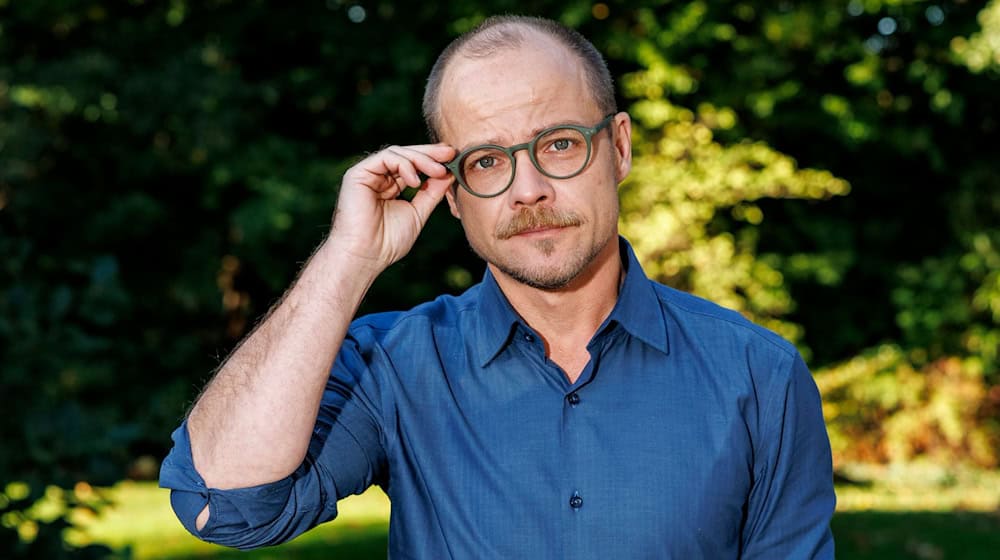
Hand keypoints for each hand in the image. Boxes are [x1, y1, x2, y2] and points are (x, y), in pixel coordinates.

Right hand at [329, 143, 455, 269]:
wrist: (366, 255)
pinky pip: (385, 158)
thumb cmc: (388, 241)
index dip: (433, 160)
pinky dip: (404, 165)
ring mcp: (368, 174)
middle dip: (430, 153)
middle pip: (406, 155)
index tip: (453, 157)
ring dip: (421, 159)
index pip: (413, 165)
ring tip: (438, 171)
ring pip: (397, 153)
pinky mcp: (358, 174)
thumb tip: (449, 173)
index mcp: (391, 186)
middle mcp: (378, 177)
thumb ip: (432, 192)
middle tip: (450, 153)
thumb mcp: (418, 212)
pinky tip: (415, 182)